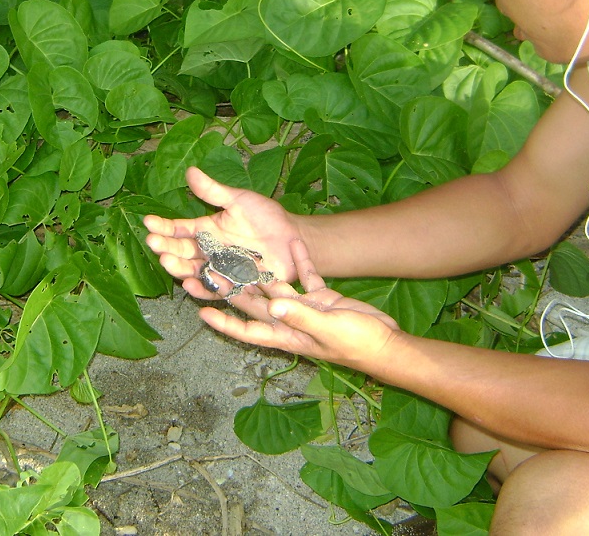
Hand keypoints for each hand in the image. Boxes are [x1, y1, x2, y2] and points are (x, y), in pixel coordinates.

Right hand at [144, 166, 301, 299]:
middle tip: (153, 244)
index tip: (148, 221)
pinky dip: (202, 289)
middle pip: (182, 252)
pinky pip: (215, 290)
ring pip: (194, 272)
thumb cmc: (266, 217)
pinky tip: (190, 285)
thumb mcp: (239, 200)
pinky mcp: (235, 285)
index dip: (163, 226)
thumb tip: (190, 170)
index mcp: (207, 230)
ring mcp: (220, 269)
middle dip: (166, 248)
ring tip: (166, 262)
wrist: (293, 240)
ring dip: (179, 268)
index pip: (179, 229)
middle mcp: (209, 251)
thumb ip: (214, 192)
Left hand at [199, 239, 402, 372]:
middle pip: (256, 305)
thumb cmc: (357, 344)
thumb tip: (273, 305)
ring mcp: (306, 308)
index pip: (249, 331)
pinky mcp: (322, 297)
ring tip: (245, 251)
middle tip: (214, 271)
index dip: (226, 324)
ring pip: (278, 287)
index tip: (202, 313)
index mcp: (288, 336)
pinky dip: (300, 261)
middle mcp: (291, 322)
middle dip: (236, 290)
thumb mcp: (327, 330)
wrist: (386, 342)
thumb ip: (301, 317)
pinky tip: (294, 242)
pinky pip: (306, 276)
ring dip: (264, 271)